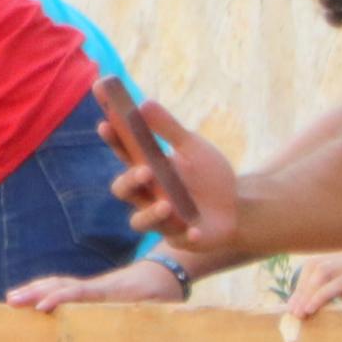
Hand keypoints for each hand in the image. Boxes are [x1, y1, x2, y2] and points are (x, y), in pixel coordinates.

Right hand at [7, 256, 188, 311]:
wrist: (167, 272)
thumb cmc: (164, 295)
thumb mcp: (161, 309)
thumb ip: (148, 321)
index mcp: (113, 291)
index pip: (82, 291)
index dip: (61, 298)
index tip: (41, 306)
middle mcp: (97, 286)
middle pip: (62, 284)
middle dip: (35, 292)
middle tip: (11, 301)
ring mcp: (91, 286)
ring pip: (59, 283)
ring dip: (34, 289)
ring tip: (11, 298)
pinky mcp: (89, 289)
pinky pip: (63, 286)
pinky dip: (44, 289)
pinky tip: (30, 297)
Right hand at [106, 99, 239, 254]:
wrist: (237, 208)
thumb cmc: (209, 176)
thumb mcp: (192, 147)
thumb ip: (168, 129)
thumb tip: (143, 102)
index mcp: (148, 169)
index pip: (123, 153)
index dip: (112, 139)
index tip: (104, 122)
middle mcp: (147, 195)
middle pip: (124, 190)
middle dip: (129, 181)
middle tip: (145, 171)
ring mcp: (162, 219)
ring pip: (141, 220)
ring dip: (151, 213)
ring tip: (167, 204)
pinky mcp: (181, 238)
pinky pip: (179, 239)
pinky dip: (187, 235)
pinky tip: (195, 231)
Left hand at [289, 248, 341, 320]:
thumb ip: (329, 293)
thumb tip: (298, 304)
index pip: (316, 264)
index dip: (300, 285)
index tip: (292, 305)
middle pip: (317, 265)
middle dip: (301, 290)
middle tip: (293, 312)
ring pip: (324, 271)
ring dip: (308, 294)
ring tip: (301, 312)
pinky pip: (339, 282)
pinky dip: (322, 296)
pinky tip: (311, 308)